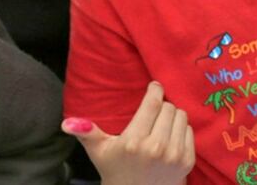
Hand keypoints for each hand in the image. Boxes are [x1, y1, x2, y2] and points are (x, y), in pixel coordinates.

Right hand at [62, 81, 193, 184]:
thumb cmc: (116, 170)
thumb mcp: (99, 152)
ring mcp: (174, 155)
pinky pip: (189, 130)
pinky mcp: (187, 161)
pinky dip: (181, 130)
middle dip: (162, 106)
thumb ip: (86, 134)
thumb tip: (67, 122)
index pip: (152, 104)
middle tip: (154, 112)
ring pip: (181, 116)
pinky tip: (170, 137)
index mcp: (133, 142)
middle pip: (168, 108)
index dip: (155, 90)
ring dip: (173, 116)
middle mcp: (156, 147)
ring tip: (161, 124)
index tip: (154, 86)